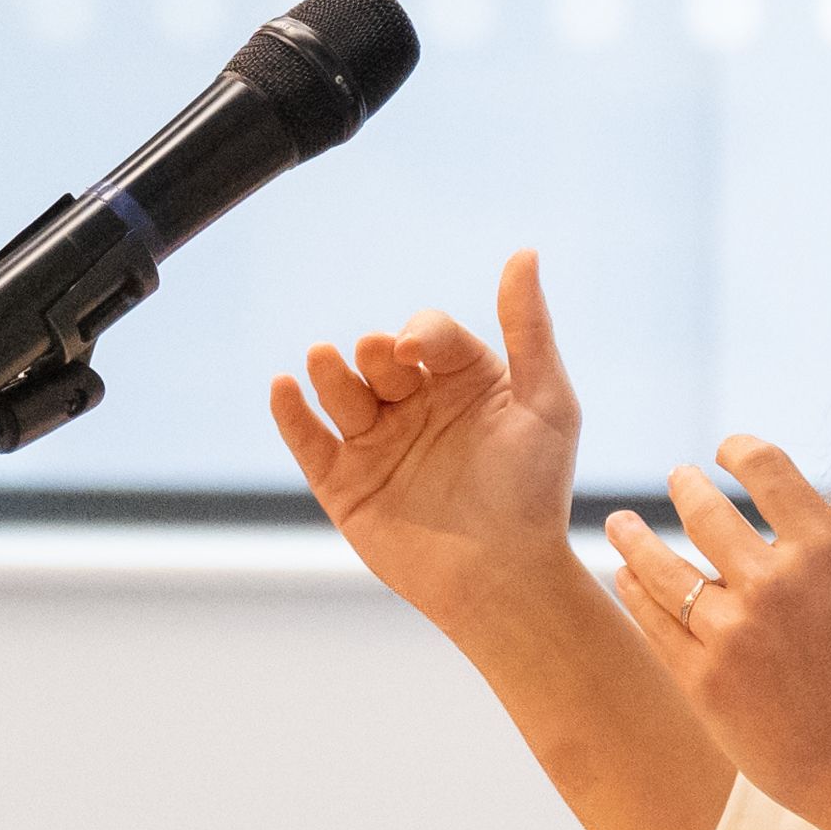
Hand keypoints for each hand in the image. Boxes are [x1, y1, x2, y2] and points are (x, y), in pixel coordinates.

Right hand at [268, 250, 588, 640]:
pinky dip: (291, 414)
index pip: (426, 334)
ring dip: (330, 371)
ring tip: (326, 361)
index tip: (412, 351)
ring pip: (340, 392)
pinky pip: (309, 441)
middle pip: (376, 358)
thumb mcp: (547, 402)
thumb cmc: (535, 491)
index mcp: (463, 381)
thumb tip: (524, 252)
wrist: (503, 578)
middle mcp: (417, 407)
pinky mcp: (345, 484)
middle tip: (383, 366)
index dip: (416, 334)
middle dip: (373, 354)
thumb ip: (530, 329)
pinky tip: (283, 387)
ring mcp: (377, 445)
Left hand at [602, 438, 830, 829]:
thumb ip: (820, 555)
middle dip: (685, 488)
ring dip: (635, 538)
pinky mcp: (702, 677)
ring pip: (662, 566)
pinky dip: (634, 591)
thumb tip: (772, 520)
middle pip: (705, 512)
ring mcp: (734, 631)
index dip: (741, 451)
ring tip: (621, 524)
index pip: (771, 472)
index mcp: (828, 554)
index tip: (725, 450)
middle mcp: (777, 584)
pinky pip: (653, 620)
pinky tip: (625, 577)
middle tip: (677, 480)